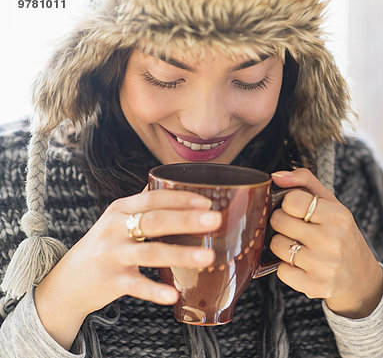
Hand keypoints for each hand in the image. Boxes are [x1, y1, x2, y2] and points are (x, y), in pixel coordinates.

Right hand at [34, 188, 220, 348]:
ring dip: (181, 254)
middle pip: (155, 221)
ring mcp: (111, 254)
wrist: (69, 280)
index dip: (181, 199)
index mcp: (120, 209)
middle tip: (215, 220)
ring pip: (149, 252)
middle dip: (187, 219)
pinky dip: (155, 291)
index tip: (208, 202)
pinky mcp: (110, 280)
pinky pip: (135, 285)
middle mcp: (114, 228)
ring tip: (208, 257)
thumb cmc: (105, 245)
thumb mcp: (120, 218)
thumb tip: (180, 185)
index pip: (153, 198)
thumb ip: (146, 205)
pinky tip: (174, 295)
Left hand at [269, 169, 382, 318]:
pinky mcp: (314, 286)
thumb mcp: (332, 203)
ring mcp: (323, 265)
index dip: (288, 204)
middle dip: (282, 223)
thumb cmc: (341, 234)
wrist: (360, 276)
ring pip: (277, 245)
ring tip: (298, 246)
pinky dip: (286, 268)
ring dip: (282, 245)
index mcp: (337, 215)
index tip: (297, 211)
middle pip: (279, 221)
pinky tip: (301, 265)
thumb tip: (276, 176)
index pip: (291, 200)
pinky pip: (281, 271)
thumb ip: (305, 182)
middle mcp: (332, 240)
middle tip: (294, 228)